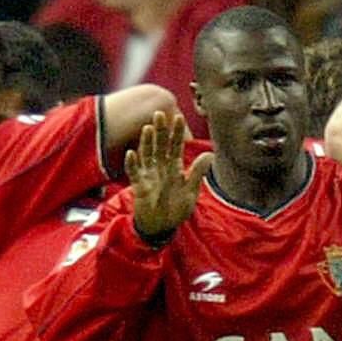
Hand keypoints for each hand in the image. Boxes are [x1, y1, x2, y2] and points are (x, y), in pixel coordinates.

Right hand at [127, 111, 207, 241]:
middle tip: (160, 113)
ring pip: (147, 155)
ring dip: (146, 142)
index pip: (175, 146)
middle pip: (160, 145)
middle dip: (160, 130)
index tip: (179, 117)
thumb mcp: (190, 193)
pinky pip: (134, 173)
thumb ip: (197, 173)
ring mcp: (148, 175)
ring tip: (148, 128)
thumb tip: (210, 154)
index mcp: (174, 168)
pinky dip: (132, 164)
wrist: (161, 227)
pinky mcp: (139, 186)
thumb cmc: (176, 209)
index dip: (177, 133)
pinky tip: (131, 153)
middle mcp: (160, 168)